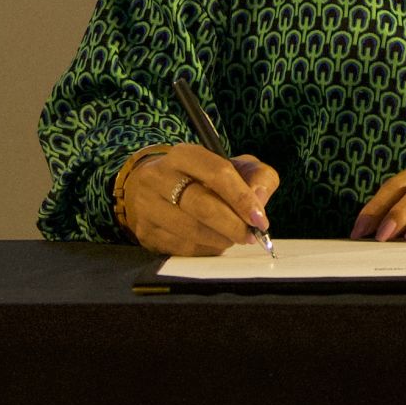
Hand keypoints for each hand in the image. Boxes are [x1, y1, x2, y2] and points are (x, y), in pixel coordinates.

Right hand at [114, 145, 278, 255]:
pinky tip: (214, 243)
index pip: (217, 173)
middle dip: (233, 225)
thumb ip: (257, 176)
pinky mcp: (145, 232)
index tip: (260, 219)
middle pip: (202, 206)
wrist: (151, 187)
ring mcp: (148, 207)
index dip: (242, 198)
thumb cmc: (201, 178)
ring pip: (192, 231)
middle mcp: (159, 178)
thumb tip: (260, 199)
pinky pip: (182, 248)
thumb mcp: (232, 166)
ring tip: (235, 238)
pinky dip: (206, 249)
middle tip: (251, 235)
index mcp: (183, 155)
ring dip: (221, 240)